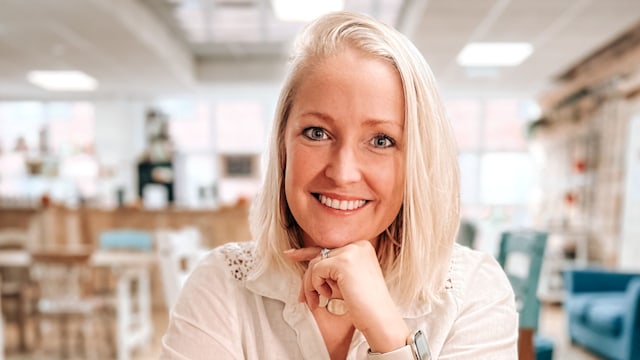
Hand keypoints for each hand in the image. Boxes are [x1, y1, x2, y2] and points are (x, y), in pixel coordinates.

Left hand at [284, 240, 408, 352]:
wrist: (379, 319)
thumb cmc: (364, 305)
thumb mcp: (346, 281)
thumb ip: (331, 268)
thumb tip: (308, 261)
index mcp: (361, 247)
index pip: (328, 248)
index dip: (306, 253)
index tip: (289, 255)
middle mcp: (358, 245)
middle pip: (319, 256)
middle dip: (308, 278)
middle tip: (304, 298)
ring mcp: (351, 252)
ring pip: (315, 263)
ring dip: (310, 285)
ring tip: (316, 301)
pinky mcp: (343, 262)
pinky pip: (316, 270)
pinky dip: (316, 286)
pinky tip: (327, 297)